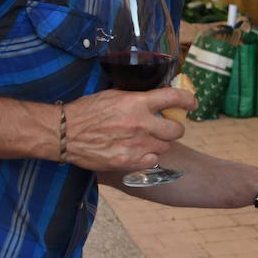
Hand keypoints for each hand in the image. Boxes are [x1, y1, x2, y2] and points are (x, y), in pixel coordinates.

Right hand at [63, 87, 191, 171]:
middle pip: (176, 130)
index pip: (174, 98)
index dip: (188, 100)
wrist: (65, 133)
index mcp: (137, 103)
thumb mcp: (113, 95)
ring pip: (165, 147)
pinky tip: (138, 151)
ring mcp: (136, 145)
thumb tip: (155, 98)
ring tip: (146, 140)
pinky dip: (149, 157)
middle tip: (167, 127)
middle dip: (174, 128)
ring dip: (159, 143)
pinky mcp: (128, 161)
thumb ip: (137, 98)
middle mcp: (140, 124)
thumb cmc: (86, 112)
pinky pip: (152, 161)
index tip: (192, 103)